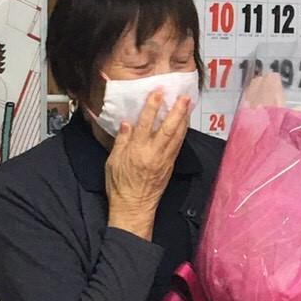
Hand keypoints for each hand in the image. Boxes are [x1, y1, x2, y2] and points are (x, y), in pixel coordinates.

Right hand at [105, 91, 192, 239]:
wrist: (133, 207)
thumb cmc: (119, 185)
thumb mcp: (113, 162)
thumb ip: (121, 141)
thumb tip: (127, 123)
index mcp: (137, 150)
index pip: (146, 123)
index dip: (152, 107)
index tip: (158, 93)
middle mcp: (153, 153)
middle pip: (168, 128)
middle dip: (177, 111)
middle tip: (184, 97)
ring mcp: (164, 159)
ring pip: (177, 136)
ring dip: (183, 119)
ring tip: (188, 105)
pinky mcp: (170, 165)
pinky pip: (178, 145)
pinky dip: (182, 133)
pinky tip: (185, 124)